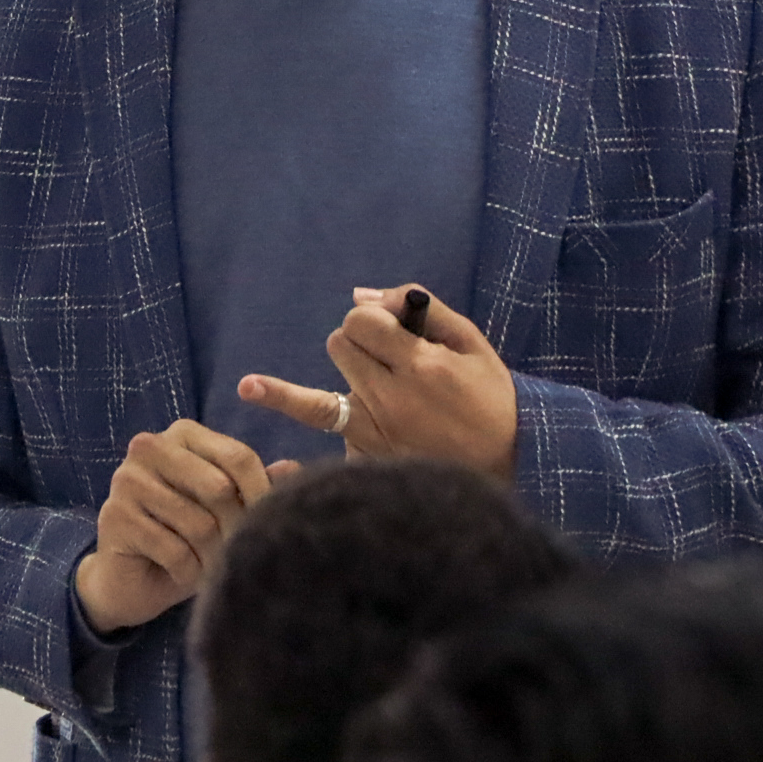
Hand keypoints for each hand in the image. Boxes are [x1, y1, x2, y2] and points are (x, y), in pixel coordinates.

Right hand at [74, 420, 298, 634]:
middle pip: (219, 488)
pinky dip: (188, 572)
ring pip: (198, 524)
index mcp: (182, 434)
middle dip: (234, 529)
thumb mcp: (223, 509)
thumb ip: (254, 485)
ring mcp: (127, 479)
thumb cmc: (185, 536)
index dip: (261, 494)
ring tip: (209, 566)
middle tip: (236, 553)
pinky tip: (183, 574)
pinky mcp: (115, 516)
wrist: (131, 579)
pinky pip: (174, 550)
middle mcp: (150, 447)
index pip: (238, 456)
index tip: (270, 524)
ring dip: (211, 556)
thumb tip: (294, 467)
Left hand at [239, 285, 518, 482]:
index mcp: (421, 367)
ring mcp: (373, 435)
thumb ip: (419, 307)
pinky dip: (289, 412)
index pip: (360, 321)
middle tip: (390, 357)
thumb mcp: (470, 341)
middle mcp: (391, 400)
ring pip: (322, 388)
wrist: (511, 465)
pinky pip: (317, 436)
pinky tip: (251, 388)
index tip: (394, 328)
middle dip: (360, 342)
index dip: (373, 318)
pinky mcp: (365, 461)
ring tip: (370, 378)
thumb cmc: (491, 398)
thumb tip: (360, 295)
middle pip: (339, 346)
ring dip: (344, 375)